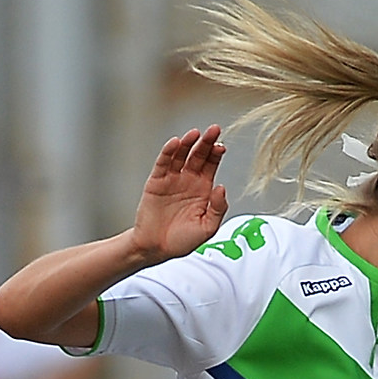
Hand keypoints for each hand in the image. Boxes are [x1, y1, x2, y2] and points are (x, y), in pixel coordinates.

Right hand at [130, 127, 229, 262]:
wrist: (156, 249)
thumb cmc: (182, 240)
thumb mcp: (207, 228)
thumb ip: (218, 209)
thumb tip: (222, 187)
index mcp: (203, 188)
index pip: (211, 164)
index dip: (216, 154)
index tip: (221, 146)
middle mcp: (188, 180)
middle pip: (199, 155)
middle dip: (206, 142)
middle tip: (214, 129)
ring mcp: (172, 179)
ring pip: (181, 155)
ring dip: (188, 143)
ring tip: (194, 134)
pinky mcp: (156, 182)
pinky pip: (163, 163)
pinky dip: (168, 152)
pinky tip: (175, 143)